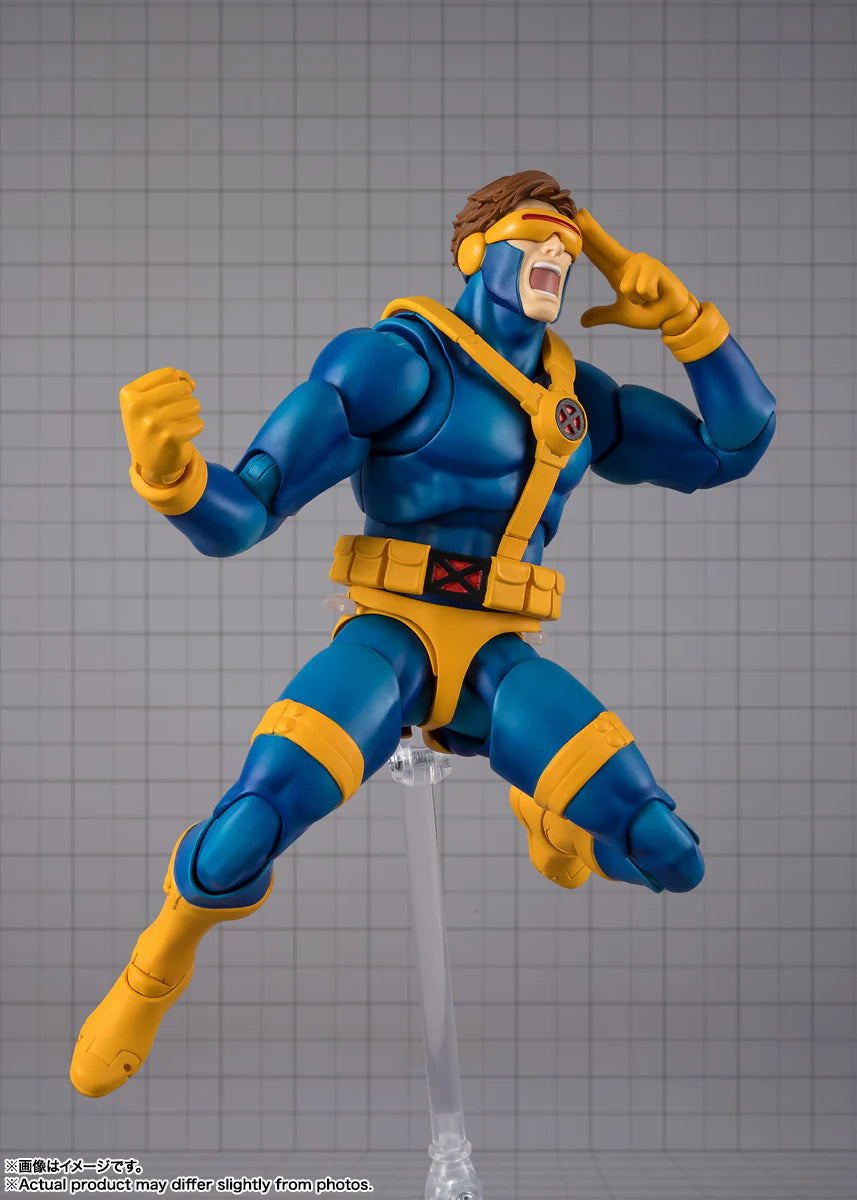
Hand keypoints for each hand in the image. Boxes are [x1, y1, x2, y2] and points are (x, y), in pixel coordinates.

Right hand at [120, 367, 202, 485]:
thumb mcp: (151, 399)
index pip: (169, 374)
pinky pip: (197, 423)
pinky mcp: (169, 438)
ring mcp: (152, 423)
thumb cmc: (153, 423)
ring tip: (179, 423)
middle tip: (177, 411)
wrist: (151, 462)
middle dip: (186, 398)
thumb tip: (190, 382)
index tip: (172, 396)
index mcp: (129, 394)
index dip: (178, 383)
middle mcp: (137, 407)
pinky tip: (183, 435)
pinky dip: (195, 427)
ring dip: (192, 413)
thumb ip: (173, 381)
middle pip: (182, 387)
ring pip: (193, 404)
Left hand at [576, 209, 699, 333]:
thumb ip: (602, 315)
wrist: (674, 317)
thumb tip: (582, 321)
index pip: (598, 253)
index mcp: (618, 271)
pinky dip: (648, 298)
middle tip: (579, 212)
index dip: (587, 237)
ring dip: (637, 300)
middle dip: (593, 231)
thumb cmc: (650, 312)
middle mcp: (630, 262)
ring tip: (648, 299)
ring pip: (626, 287)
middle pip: (606, 245)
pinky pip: (641, 289)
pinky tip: (658, 295)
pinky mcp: (656, 267)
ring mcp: (644, 262)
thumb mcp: (621, 314)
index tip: (577, 218)